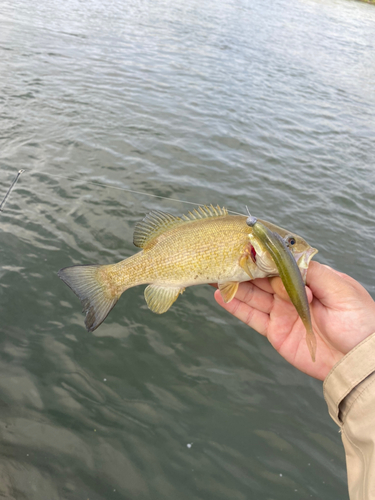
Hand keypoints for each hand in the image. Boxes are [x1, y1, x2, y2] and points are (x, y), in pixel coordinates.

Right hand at [214, 261, 374, 379]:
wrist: (358, 360)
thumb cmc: (359, 321)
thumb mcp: (342, 290)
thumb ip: (314, 273)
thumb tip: (286, 261)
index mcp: (308, 279)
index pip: (279, 264)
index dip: (261, 257)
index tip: (243, 248)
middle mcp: (291, 294)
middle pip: (261, 278)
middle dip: (242, 268)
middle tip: (221, 258)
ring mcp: (281, 312)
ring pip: (252, 295)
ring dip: (233, 285)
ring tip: (214, 274)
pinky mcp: (275, 332)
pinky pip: (251, 317)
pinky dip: (235, 306)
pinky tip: (220, 296)